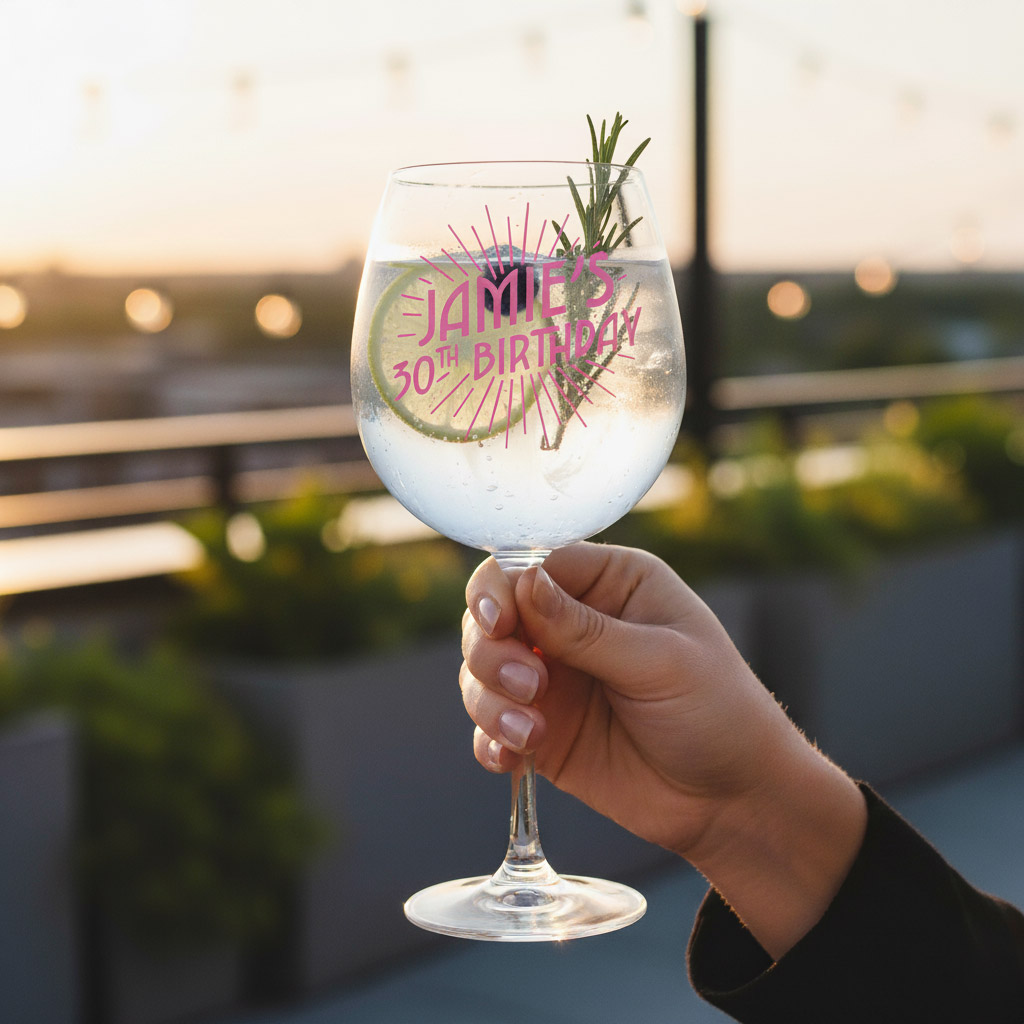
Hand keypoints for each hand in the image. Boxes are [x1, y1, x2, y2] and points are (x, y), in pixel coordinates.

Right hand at [460, 542, 866, 958]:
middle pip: (493, 615)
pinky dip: (489, 740)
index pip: (530, 564)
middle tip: (530, 687)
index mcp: (610, 582)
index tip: (498, 625)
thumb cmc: (717, 712)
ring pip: (482, 670)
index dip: (500, 590)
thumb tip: (522, 582)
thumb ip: (586, 629)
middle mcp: (572, 622)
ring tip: (530, 734)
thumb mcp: (660, 662)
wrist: (733, 800)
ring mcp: (553, 677)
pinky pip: (491, 725)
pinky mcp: (542, 729)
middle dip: (492, 651)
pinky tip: (508, 759)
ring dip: (490, 700)